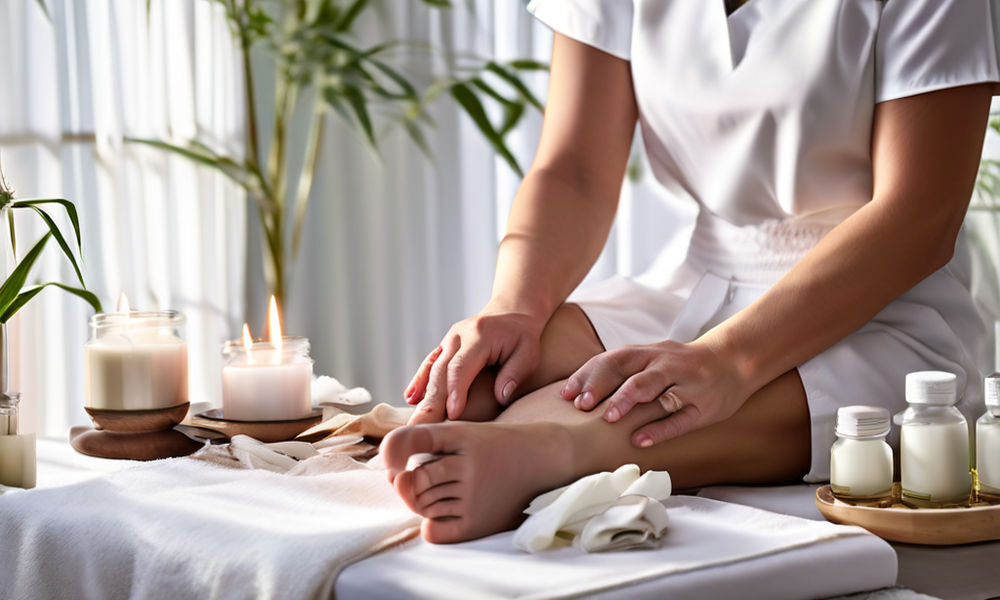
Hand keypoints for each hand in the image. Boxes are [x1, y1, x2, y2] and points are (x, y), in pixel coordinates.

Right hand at [404, 307, 544, 423]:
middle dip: (431, 401)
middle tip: (422, 427)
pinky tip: (411, 399)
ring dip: (422, 396)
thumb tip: (500, 398)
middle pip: (440, 371)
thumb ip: (515, 373)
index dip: (455, 391)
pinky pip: (429, 364)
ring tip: (414, 421)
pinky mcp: (444, 347)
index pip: (461, 366)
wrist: (511, 312)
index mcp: (478, 336)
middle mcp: (458, 336)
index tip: (452, 414)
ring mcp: (448, 340)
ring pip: (431, 370)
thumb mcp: (528, 351)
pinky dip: (419, 382)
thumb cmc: (522, 336)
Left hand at [559, 339, 750, 446]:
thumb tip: (580, 390)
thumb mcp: (654, 359)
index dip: (588, 375)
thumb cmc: (682, 365)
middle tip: (582, 405)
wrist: (734, 361)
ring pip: (653, 387)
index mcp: (649, 352)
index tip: (566, 394)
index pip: (612, 358)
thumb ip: (624, 370)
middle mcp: (665, 362)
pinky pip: (679, 417)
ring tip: (608, 419)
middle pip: (629, 368)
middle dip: (603, 385)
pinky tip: (639, 440)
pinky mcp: (703, 406)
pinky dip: (658, 429)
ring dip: (628, 401)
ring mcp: (685, 382)